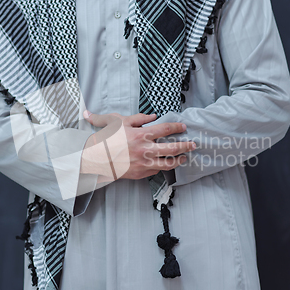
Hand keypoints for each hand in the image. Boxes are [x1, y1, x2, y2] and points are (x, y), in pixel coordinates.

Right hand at [80, 111, 195, 180]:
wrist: (96, 159)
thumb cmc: (107, 139)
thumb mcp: (119, 121)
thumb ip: (138, 118)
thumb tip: (153, 116)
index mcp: (141, 135)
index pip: (166, 129)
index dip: (177, 128)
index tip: (183, 128)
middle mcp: (145, 150)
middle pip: (173, 148)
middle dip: (186, 146)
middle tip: (193, 144)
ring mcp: (144, 163)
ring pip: (168, 164)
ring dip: (179, 160)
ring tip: (184, 158)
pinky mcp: (141, 173)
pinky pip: (157, 171)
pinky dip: (163, 167)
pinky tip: (168, 165)